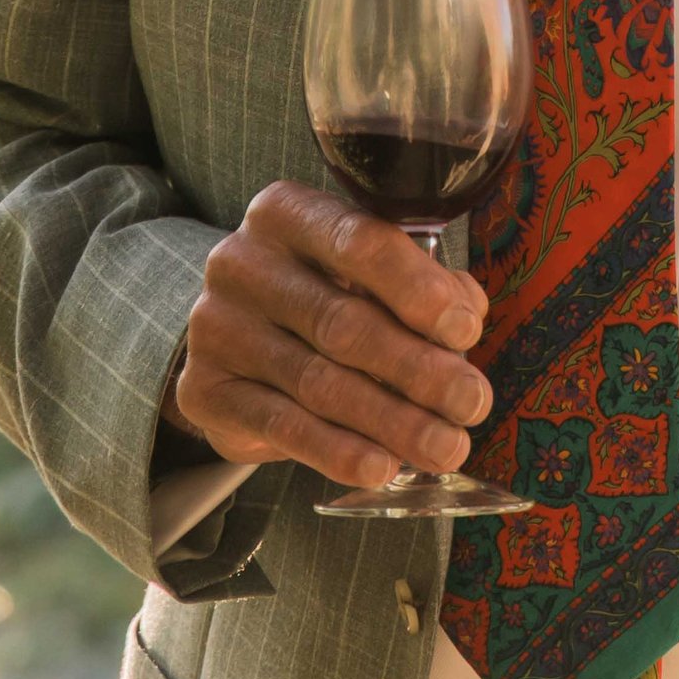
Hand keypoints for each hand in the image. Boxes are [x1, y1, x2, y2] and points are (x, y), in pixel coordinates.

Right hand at [167, 181, 491, 490]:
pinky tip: (384, 466)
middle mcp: (242, 261)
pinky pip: (284, 426)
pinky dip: (340, 451)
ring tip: (446, 447)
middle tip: (473, 404)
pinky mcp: (205, 390)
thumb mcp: (366, 272)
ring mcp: (216, 327)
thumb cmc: (321, 293)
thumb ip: (423, 283)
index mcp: (287, 212)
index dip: (418, 288)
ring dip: (393, 421)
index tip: (467, 331)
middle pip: (343, 322)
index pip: (359, 242)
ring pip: (319, 382)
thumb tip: (466, 315)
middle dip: (418, 368)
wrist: (235, 340)